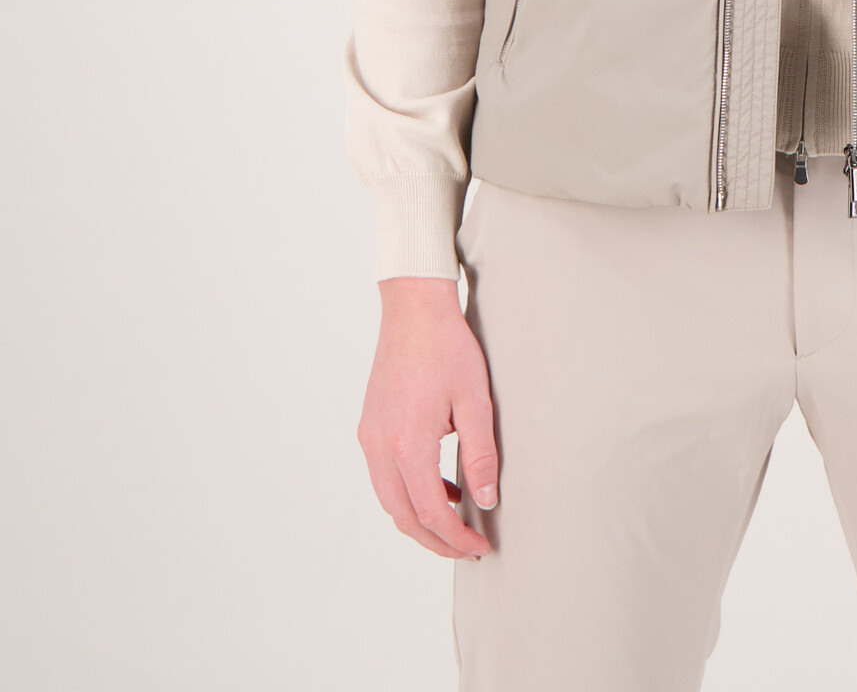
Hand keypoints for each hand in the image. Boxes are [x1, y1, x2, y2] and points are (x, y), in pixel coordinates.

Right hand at [357, 276, 498, 559]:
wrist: (414, 309)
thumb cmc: (447, 347)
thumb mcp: (475, 401)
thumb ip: (481, 455)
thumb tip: (487, 500)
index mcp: (407, 444)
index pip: (430, 512)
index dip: (455, 538)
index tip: (480, 547)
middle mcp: (380, 447)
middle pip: (403, 516)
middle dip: (436, 540)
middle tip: (467, 549)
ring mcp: (370, 437)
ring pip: (390, 500)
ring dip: (420, 519)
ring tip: (456, 522)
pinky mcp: (369, 426)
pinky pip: (385, 476)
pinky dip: (409, 492)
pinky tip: (440, 485)